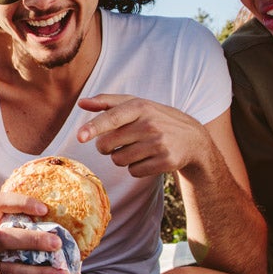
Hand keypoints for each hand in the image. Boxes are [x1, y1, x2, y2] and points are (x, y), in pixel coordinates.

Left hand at [76, 94, 214, 177]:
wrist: (192, 138)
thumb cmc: (156, 118)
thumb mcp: (136, 104)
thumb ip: (107, 102)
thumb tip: (81, 102)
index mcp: (140, 107)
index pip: (112, 118)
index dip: (94, 127)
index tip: (80, 137)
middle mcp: (150, 124)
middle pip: (108, 145)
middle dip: (106, 147)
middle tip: (117, 142)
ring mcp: (159, 144)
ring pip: (119, 160)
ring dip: (122, 158)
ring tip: (137, 148)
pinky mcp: (166, 161)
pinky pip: (134, 171)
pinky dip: (136, 168)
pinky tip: (147, 158)